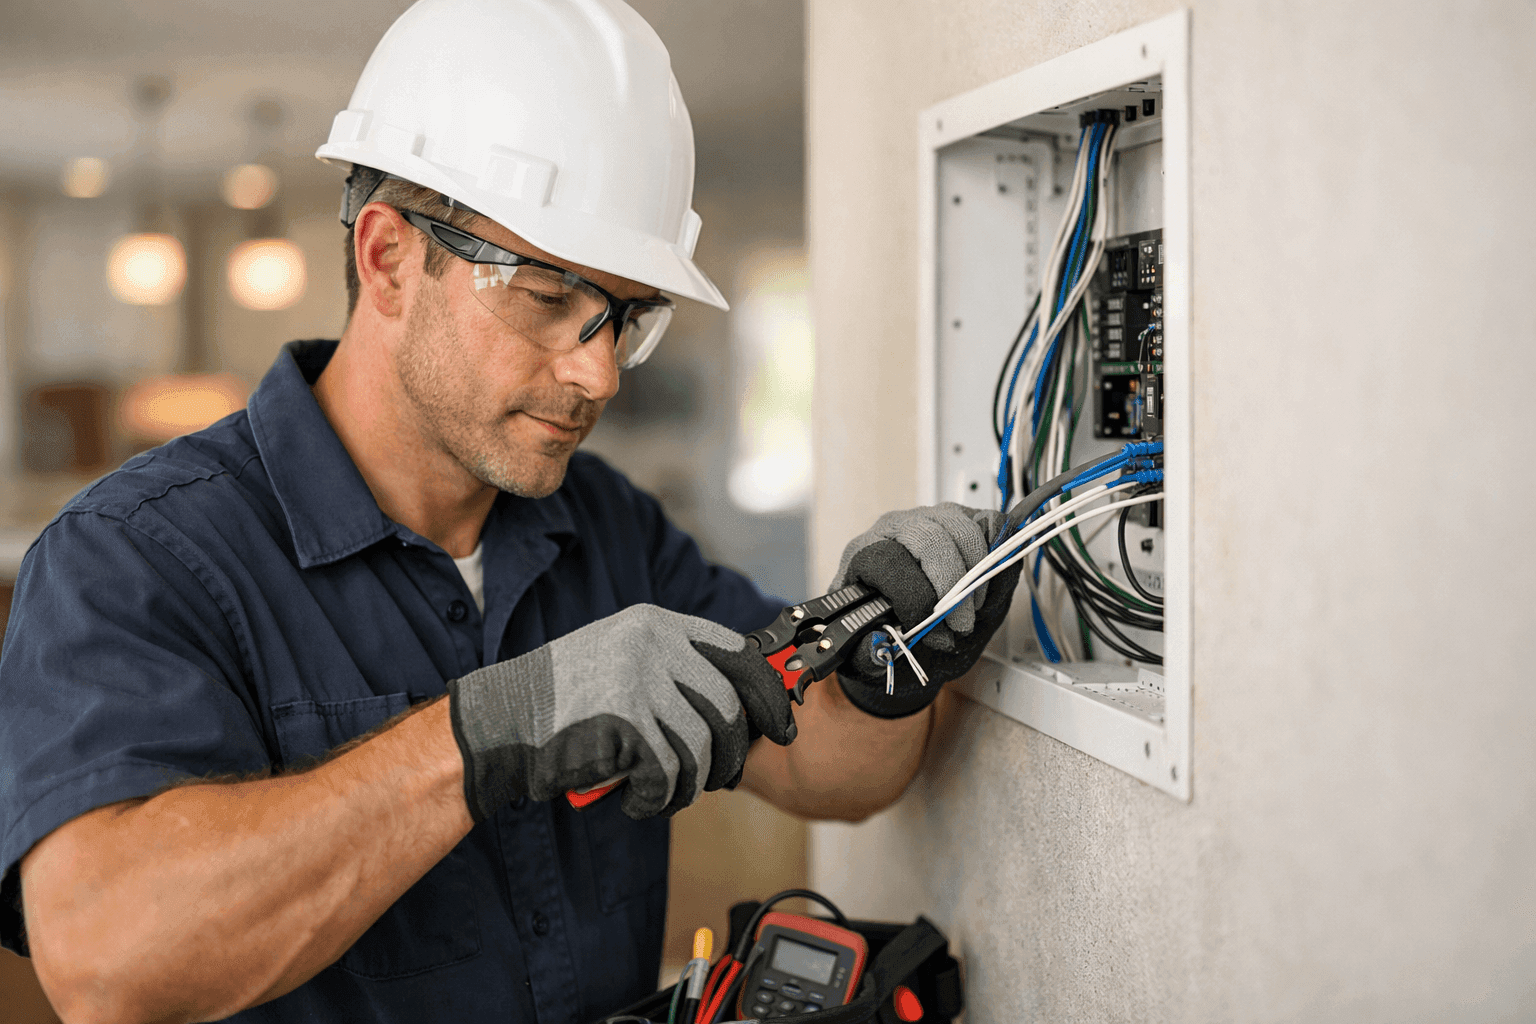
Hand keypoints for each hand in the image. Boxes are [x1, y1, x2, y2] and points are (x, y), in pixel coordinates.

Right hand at [447, 605, 795, 819]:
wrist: (500, 720)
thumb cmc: (564, 703)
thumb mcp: (624, 663)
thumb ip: (675, 672)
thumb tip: (741, 707)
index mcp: (657, 625)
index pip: (740, 655)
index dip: (767, 697)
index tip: (779, 729)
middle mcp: (652, 643)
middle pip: (728, 705)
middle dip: (731, 754)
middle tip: (716, 779)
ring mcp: (637, 678)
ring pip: (702, 744)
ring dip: (691, 783)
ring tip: (667, 792)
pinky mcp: (622, 720)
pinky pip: (669, 771)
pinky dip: (659, 798)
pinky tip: (638, 799)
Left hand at [830, 502, 1021, 716]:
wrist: (910, 624)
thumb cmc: (890, 633)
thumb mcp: (873, 652)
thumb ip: (870, 650)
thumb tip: (878, 644)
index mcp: (862, 556)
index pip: (889, 563)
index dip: (917, 601)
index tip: (937, 633)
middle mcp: (894, 529)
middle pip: (928, 539)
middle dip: (952, 586)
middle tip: (962, 623)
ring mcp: (929, 517)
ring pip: (960, 526)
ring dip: (976, 571)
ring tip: (974, 606)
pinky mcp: (961, 517)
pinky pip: (987, 521)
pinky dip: (997, 550)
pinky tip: (986, 581)